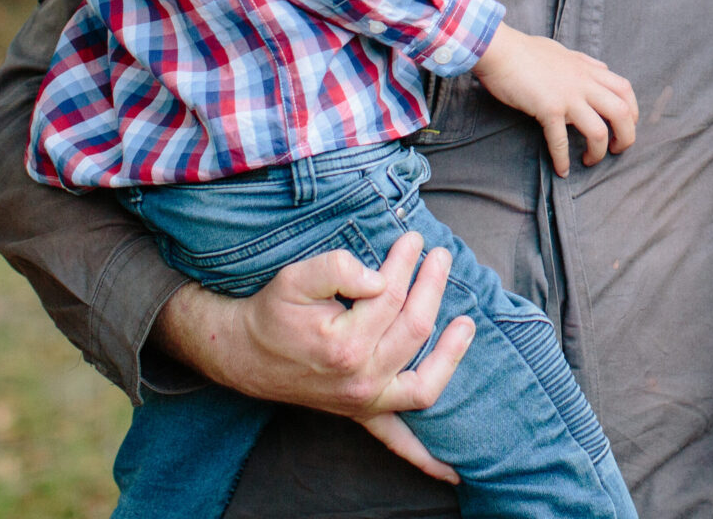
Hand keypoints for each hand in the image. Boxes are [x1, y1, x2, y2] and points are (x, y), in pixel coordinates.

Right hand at [152, 231, 474, 481]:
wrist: (245, 353)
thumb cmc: (274, 313)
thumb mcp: (296, 278)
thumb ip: (338, 268)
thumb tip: (380, 277)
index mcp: (344, 344)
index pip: (391, 296)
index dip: (405, 263)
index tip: (412, 239)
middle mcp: (359, 379)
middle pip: (415, 329)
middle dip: (431, 287)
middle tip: (439, 256)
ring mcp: (363, 402)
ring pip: (424, 383)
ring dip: (452, 355)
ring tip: (467, 323)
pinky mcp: (362, 414)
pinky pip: (400, 442)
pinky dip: (427, 458)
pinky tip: (454, 471)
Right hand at [473, 23, 638, 175]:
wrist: (500, 50)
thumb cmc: (525, 50)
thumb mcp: (563, 51)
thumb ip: (583, 62)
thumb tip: (599, 68)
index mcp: (588, 70)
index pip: (625, 89)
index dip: (633, 111)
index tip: (627, 126)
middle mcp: (583, 83)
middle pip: (622, 112)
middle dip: (626, 136)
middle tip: (617, 150)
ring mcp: (568, 96)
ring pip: (599, 131)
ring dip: (598, 152)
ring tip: (589, 161)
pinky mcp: (548, 108)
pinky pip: (560, 140)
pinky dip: (562, 159)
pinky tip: (562, 170)